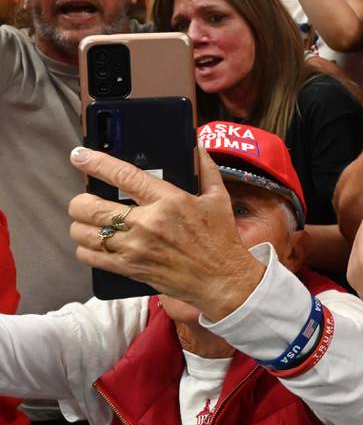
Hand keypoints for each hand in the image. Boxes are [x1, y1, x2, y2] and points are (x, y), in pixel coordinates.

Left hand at [67, 146, 263, 319]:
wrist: (221, 279)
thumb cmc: (221, 239)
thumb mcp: (218, 198)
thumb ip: (206, 169)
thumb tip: (197, 146)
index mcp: (169, 201)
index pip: (124, 176)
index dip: (96, 163)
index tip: (80, 156)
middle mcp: (147, 224)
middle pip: (90, 206)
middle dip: (80, 201)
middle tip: (85, 200)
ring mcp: (135, 248)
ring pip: (84, 232)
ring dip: (81, 225)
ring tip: (89, 222)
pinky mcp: (129, 268)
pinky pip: (90, 256)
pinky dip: (85, 248)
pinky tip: (95, 243)